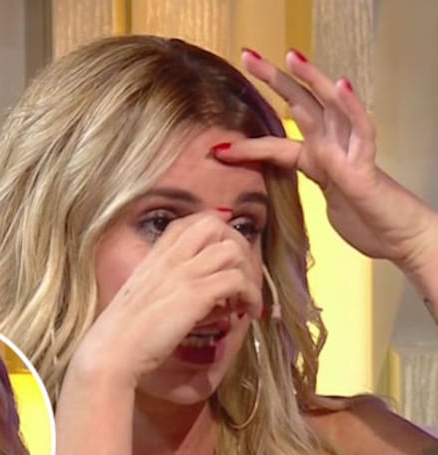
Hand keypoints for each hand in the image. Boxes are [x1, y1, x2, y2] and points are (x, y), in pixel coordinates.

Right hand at [67, 214, 262, 385]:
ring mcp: (183, 274)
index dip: (215, 235)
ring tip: (244, 298)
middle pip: (216, 226)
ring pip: (232, 251)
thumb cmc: (125, 333)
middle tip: (240, 277)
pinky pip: (237, 280)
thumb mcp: (144, 299)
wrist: (113, 350)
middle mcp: (170, 259)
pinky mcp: (195, 294)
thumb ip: (171, 289)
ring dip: (248, 274)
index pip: (190, 223)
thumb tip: (206, 297)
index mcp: (155, 257)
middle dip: (237, 247)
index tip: (223, 261)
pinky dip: (250, 296)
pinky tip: (246, 312)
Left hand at [214, 49, 437, 274]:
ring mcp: (350, 153)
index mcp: (315, 158)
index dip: (246, 143)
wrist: (399, 237)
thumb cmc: (363, 221)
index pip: (275, 140)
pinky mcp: (367, 166)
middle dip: (275, 79)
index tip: (216, 147)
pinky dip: (353, 108)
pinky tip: (341, 87)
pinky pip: (363, 132)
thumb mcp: (313, 207)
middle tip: (248, 55)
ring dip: (312, 80)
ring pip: (331, 107)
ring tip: (292, 57)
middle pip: (301, 104)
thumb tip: (253, 209)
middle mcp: (332, 147)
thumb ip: (289, 199)